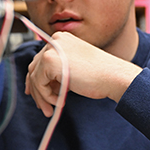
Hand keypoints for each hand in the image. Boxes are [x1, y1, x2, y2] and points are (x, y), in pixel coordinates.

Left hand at [25, 32, 142, 116]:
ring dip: (42, 96)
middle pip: (35, 67)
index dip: (36, 78)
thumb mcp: (74, 68)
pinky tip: (59, 102)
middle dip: (37, 89)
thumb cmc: (101, 75)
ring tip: (51, 109)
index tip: (35, 92)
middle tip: (43, 106)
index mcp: (61, 40)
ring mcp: (51, 49)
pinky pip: (39, 83)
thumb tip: (39, 84)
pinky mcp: (50, 61)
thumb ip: (57, 71)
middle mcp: (54, 41)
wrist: (114, 77)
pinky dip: (46, 96)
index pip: (40, 59)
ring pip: (35, 77)